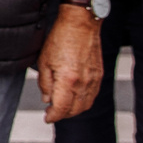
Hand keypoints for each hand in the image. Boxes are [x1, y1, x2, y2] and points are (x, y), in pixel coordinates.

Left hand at [37, 7, 104, 123]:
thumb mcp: (44, 61)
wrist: (80, 24)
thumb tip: (48, 99)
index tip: (47, 118)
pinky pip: (93, 95)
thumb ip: (45, 84)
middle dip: (63, 115)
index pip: (62, 108)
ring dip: (74, 110)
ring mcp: (94, 80)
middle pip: (75, 110)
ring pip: (85, 105)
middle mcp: (83, 83)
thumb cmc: (60, 38)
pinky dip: (83, 101)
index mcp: (68, 80)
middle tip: (52, 113)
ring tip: (62, 107)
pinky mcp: (99, 75)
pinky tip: (75, 98)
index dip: (53, 116)